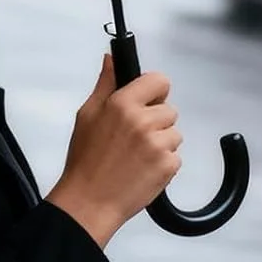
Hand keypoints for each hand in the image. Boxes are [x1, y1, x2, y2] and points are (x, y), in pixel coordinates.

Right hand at [46, 54, 181, 247]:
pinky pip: (175, 157)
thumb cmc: (85, 162)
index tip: (148, 100)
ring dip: (160, 143)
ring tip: (136, 156)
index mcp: (122, 103)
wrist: (88, 203)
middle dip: (156, 121)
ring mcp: (157, 144)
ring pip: (174, 134)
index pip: (159, 80)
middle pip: (169, 109)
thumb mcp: (88, 115)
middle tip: (133, 137)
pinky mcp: (168, 166)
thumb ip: (106, 84)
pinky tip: (142, 169)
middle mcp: (143, 121)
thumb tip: (111, 59)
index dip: (155, 91)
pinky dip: (163, 163)